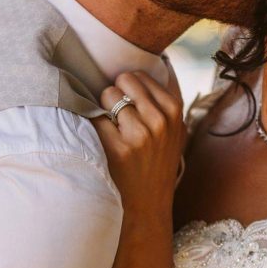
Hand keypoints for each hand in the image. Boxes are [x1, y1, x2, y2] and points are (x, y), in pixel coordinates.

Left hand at [92, 70, 185, 218]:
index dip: (127, 89)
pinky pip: (95, 118)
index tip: (127, 105)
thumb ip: (162, 101)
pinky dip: (92, 125)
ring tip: (110, 130)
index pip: (140, 76)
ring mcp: (140, 134)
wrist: (148, 205)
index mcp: (174, 110)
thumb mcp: (172, 131)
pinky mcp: (119, 149)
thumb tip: (154, 61)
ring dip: (102, 110)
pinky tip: (99, 139)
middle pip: (122, 81)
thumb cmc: (155, 164)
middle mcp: (160, 120)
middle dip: (114, 95)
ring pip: (107, 96)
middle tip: (115, 117)